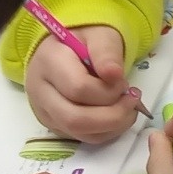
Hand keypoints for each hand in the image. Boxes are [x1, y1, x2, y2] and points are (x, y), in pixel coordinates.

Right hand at [24, 24, 139, 143]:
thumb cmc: (85, 40)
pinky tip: (118, 115)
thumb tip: (114, 76)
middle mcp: (40, 91)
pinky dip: (107, 131)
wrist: (68, 49)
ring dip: (112, 125)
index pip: (78, 88)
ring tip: (128, 107)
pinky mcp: (55, 125)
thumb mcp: (100, 35)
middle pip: (74, 119)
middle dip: (112, 115)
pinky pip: (83, 138)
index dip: (108, 90)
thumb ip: (106, 53)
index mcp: (48, 62)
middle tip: (132, 100)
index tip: (123, 80)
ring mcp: (45, 112)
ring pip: (79, 133)